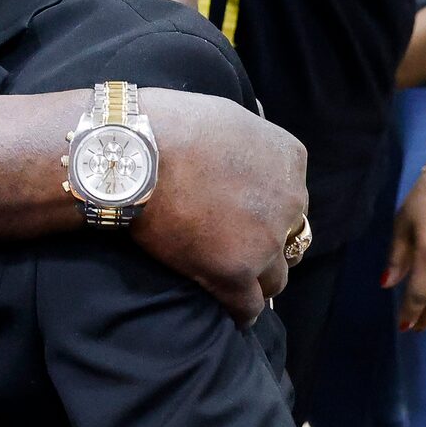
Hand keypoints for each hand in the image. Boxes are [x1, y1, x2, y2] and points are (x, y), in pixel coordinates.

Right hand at [131, 90, 308, 325]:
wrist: (135, 152)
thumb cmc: (169, 125)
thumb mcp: (228, 115)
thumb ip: (251, 137)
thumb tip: (252, 132)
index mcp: (290, 159)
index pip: (291, 197)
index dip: (264, 209)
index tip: (240, 215)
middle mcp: (289, 201)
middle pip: (288, 236)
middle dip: (264, 242)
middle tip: (231, 245)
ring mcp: (265, 240)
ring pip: (275, 277)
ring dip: (255, 279)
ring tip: (229, 280)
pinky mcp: (235, 272)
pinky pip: (248, 307)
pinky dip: (239, 311)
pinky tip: (226, 311)